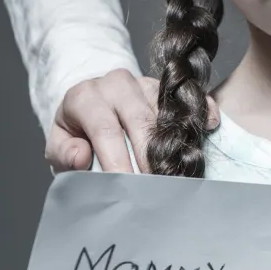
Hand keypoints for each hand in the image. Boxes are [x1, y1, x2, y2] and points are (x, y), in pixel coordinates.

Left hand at [45, 69, 218, 172]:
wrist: (91, 103)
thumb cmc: (77, 131)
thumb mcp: (59, 144)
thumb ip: (65, 154)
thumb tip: (81, 156)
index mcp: (85, 97)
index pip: (105, 130)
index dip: (118, 160)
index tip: (128, 187)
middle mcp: (116, 83)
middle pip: (140, 120)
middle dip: (151, 156)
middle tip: (159, 187)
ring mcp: (144, 82)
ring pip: (165, 110)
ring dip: (176, 142)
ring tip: (181, 171)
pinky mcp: (166, 85)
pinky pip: (188, 96)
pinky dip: (201, 111)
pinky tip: (210, 125)